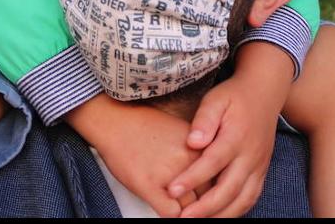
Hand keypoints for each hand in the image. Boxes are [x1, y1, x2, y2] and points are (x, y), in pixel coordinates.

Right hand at [66, 94, 202, 216]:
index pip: (219, 180)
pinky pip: (171, 213)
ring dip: (187, 212)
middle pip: (208, 196)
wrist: (115, 120)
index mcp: (200, 148)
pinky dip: (171, 215)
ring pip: (191, 208)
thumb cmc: (145, 127)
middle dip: (202, 205)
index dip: (213, 192)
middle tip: (196, 208)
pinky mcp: (149, 185)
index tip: (209, 198)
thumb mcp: (182, 134)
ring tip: (182, 211)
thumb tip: (211, 178)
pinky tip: (164, 206)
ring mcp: (170, 174)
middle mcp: (189, 161)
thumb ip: (199, 155)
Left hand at [168, 44, 292, 216]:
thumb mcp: (216, 99)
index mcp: (236, 137)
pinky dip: (236, 210)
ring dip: (221, 215)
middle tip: (182, 218)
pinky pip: (251, 197)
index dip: (192, 178)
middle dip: (205, 208)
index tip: (172, 190)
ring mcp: (259, 165)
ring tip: (197, 222)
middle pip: (229, 189)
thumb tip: (192, 142)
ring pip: (243, 199)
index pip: (212, 163)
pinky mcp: (262, 171)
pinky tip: (219, 216)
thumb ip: (205, 120)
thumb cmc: (234, 96)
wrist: (265, 92)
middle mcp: (250, 155)